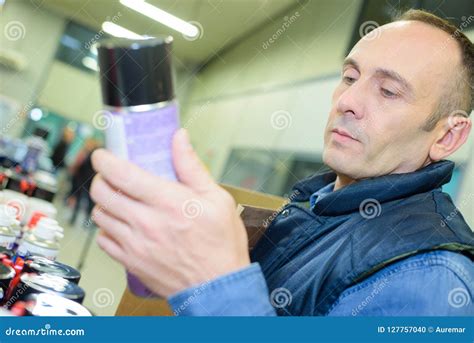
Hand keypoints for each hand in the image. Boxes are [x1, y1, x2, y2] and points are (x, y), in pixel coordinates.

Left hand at [90, 128, 249, 296]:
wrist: (218, 287)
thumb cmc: (221, 245)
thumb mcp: (217, 198)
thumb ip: (192, 166)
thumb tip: (179, 138)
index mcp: (168, 202)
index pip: (121, 173)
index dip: (104, 159)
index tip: (103, 155)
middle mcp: (146, 223)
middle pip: (102, 192)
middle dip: (101, 177)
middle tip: (111, 175)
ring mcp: (135, 244)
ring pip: (99, 215)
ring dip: (104, 202)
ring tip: (118, 199)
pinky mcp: (131, 262)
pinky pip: (103, 241)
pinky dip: (107, 228)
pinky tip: (122, 225)